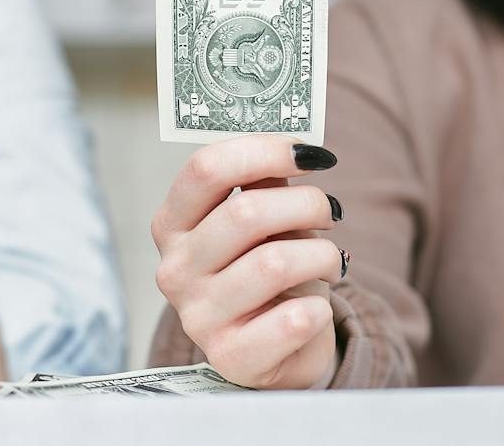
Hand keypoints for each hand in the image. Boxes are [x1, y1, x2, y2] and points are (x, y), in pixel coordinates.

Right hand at [151, 135, 343, 390]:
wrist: (273, 350)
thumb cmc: (263, 272)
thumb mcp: (259, 223)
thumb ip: (264, 182)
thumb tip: (296, 145)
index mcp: (172, 224)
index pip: (206, 169)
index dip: (264, 151)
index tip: (308, 153)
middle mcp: (174, 269)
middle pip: (246, 213)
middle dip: (306, 204)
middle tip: (330, 209)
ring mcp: (197, 317)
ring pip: (275, 264)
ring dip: (321, 254)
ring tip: (331, 259)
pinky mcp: (231, 358)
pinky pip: (294, 319)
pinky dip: (321, 308)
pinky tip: (318, 307)